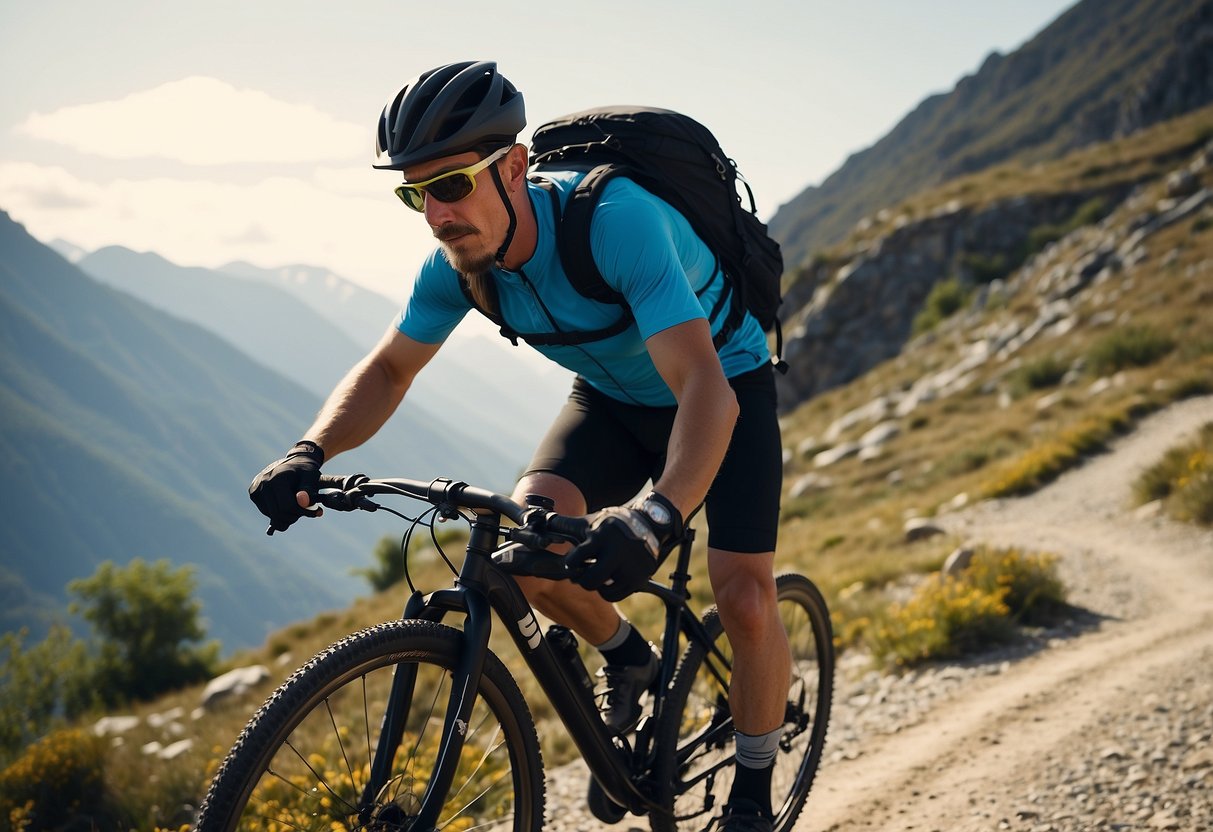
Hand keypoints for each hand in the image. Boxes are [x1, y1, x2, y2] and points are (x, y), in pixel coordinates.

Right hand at [248, 441, 324, 532]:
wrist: (294, 462)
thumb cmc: (306, 471)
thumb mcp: (312, 477)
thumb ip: (309, 490)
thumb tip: (303, 502)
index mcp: (277, 478)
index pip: (288, 506)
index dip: (303, 512)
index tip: (316, 512)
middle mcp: (262, 483)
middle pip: (278, 514)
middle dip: (295, 516)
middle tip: (307, 511)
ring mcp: (255, 489)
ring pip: (273, 516)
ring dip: (288, 516)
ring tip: (298, 506)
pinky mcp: (253, 494)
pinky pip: (267, 512)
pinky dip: (279, 513)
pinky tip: (287, 503)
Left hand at [566, 492, 681, 601]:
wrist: (646, 525)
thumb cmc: (610, 526)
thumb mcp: (589, 522)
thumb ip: (565, 524)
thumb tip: (542, 521)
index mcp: (602, 537)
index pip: (576, 558)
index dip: (570, 563)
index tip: (571, 562)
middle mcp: (618, 553)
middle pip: (590, 581)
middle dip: (581, 580)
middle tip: (580, 575)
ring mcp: (630, 568)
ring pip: (602, 590)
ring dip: (595, 585)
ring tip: (596, 574)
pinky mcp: (638, 579)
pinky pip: (614, 596)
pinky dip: (607, 591)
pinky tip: (607, 579)